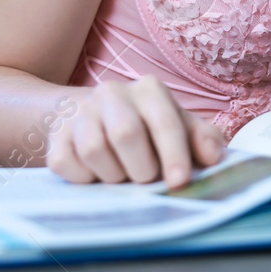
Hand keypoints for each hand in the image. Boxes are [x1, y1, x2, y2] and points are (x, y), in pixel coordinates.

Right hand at [46, 75, 226, 188]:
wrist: (92, 117)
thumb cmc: (147, 128)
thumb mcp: (179, 128)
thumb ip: (202, 140)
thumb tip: (214, 157)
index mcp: (149, 90)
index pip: (164, 121)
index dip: (174, 153)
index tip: (179, 182)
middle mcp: (112, 93)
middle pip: (126, 134)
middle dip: (141, 168)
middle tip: (146, 179)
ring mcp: (80, 113)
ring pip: (94, 150)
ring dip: (113, 175)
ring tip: (122, 175)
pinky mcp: (56, 135)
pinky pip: (67, 164)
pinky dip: (85, 178)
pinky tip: (96, 174)